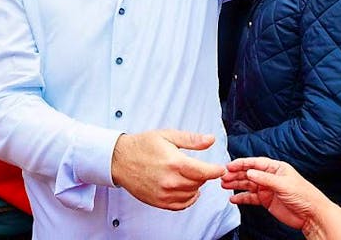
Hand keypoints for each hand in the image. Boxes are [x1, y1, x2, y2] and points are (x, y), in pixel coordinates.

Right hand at [111, 129, 225, 210]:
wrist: (120, 159)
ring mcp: (164, 193)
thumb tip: (210, 139)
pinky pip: (181, 205)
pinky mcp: (158, 201)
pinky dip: (188, 199)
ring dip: (195, 186)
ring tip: (190, 177)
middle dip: (203, 175)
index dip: (216, 171)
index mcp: (175, 162)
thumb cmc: (142, 145)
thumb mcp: (167, 135)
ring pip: (191, 194)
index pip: (205, 172)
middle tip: (199, 168)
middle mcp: (170, 180)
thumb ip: (191, 139)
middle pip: (199, 183)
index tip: (220, 169)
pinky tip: (187, 191)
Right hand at [222, 157, 331, 231]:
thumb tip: (250, 172)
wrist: (311, 215)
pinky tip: (233, 198)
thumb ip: (265, 178)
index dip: (241, 163)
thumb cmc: (304, 195)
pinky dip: (241, 198)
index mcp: (276, 168)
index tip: (229, 166)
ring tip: (224, 185)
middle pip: (249, 173)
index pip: (255, 163)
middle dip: (235, 174)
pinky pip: (251, 198)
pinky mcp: (266, 200)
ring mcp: (267, 189)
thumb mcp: (283, 184)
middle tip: (223, 176)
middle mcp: (270, 177)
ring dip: (236, 184)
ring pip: (248, 184)